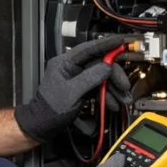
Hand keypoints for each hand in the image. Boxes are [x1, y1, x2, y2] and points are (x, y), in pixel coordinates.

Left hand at [15, 34, 131, 142]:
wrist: (43, 126)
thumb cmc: (51, 109)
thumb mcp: (72, 93)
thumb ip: (90, 78)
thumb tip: (107, 67)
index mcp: (65, 63)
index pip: (88, 49)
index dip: (106, 44)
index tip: (120, 41)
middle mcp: (72, 68)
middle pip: (99, 64)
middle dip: (114, 76)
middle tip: (124, 86)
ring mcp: (78, 78)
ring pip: (101, 77)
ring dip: (113, 89)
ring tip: (122, 100)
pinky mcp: (83, 88)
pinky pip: (99, 87)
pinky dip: (107, 95)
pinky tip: (113, 104)